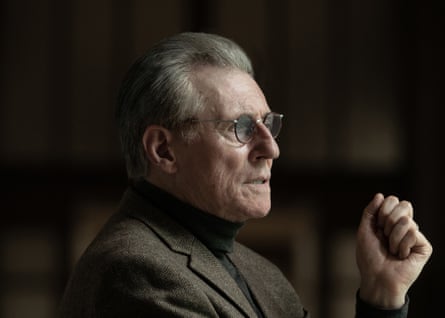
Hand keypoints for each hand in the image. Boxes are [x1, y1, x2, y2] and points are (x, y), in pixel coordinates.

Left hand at [356, 193, 432, 308]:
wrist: (376, 277)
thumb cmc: (369, 256)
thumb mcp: (364, 230)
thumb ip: (370, 211)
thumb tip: (380, 195)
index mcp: (390, 220)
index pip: (393, 200)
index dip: (382, 211)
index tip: (377, 226)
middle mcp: (404, 225)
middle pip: (404, 205)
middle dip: (388, 221)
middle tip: (385, 237)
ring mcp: (415, 235)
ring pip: (407, 220)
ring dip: (393, 237)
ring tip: (392, 249)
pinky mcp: (424, 246)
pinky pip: (413, 233)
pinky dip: (402, 245)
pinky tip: (401, 255)